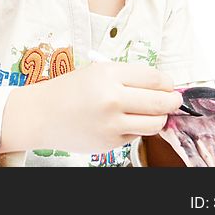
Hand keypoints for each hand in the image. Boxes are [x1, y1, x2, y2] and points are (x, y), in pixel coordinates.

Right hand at [2, 61, 181, 154]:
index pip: (154, 78)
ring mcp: (112, 123)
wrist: (41, 115)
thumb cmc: (68, 90)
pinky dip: (136, 128)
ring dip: (158, 117)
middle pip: (161, 102)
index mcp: (108, 74)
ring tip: (151, 112)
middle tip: (174, 100)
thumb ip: (127, 77)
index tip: (169, 85)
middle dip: (172, 101)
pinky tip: (123, 121)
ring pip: (155, 123)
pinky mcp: (110, 142)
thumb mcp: (96, 72)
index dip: (168, 83)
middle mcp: (111, 98)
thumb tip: (162, 87)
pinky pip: (137, 135)